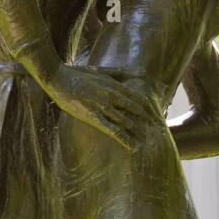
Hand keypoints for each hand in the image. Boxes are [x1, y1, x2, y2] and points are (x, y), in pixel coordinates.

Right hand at [45, 63, 159, 149]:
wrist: (57, 78)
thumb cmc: (77, 74)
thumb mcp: (101, 70)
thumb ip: (120, 73)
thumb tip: (138, 73)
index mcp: (114, 85)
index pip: (140, 99)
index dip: (151, 110)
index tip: (158, 119)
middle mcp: (112, 95)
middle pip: (137, 111)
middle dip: (150, 123)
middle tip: (160, 134)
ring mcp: (103, 106)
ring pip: (127, 121)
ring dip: (140, 133)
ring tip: (150, 144)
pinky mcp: (93, 116)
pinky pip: (112, 130)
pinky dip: (125, 139)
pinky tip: (133, 147)